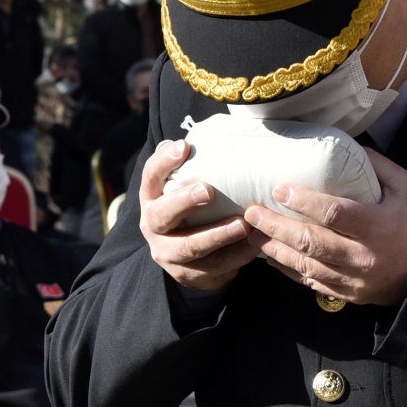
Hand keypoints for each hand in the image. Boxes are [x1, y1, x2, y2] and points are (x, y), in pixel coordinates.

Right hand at [139, 140, 258, 291]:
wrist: (189, 259)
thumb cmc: (195, 211)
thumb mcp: (188, 189)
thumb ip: (199, 169)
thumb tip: (234, 132)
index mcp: (152, 198)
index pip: (151, 176)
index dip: (164, 162)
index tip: (184, 146)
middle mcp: (154, 226)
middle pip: (161, 215)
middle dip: (184, 202)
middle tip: (207, 191)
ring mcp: (168, 253)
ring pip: (189, 247)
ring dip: (217, 235)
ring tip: (244, 224)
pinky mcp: (188, 274)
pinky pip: (214, 267)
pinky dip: (237, 256)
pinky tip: (256, 245)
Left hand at [242, 150, 406, 305]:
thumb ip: (375, 167)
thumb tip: (343, 147)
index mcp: (379, 227)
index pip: (334, 214)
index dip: (303, 201)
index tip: (280, 188)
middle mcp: (364, 257)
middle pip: (310, 242)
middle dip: (276, 226)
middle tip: (251, 212)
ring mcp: (355, 280)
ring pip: (306, 266)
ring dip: (274, 250)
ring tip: (251, 233)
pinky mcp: (350, 294)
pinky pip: (312, 284)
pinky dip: (289, 270)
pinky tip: (271, 256)